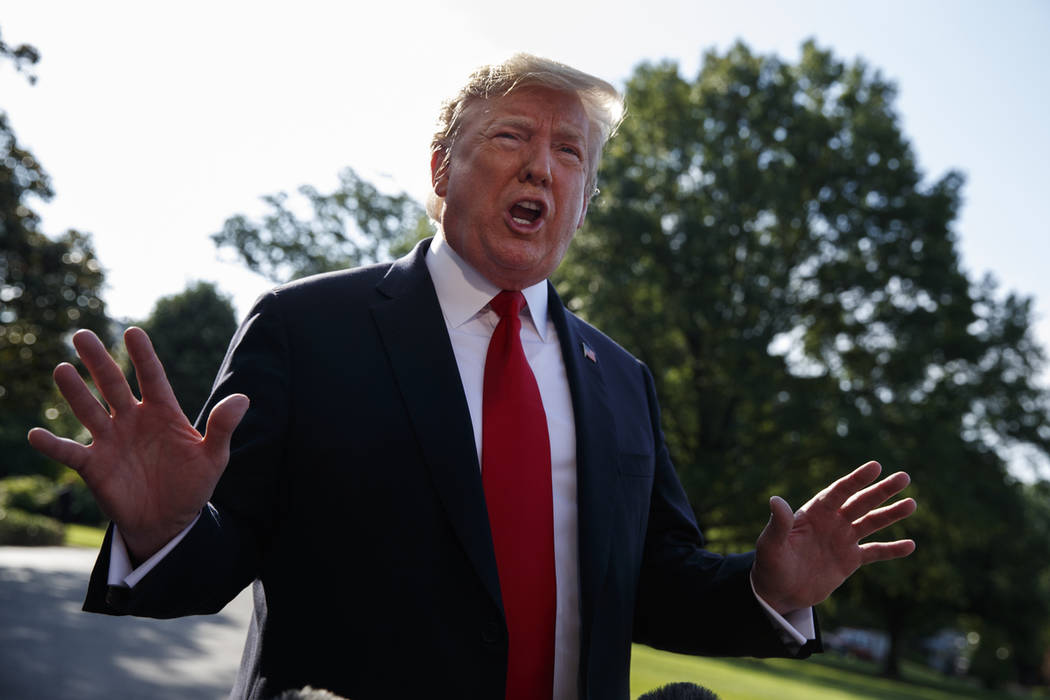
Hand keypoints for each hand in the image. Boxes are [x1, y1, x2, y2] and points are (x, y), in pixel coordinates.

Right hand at [27, 327, 248, 561]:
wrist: (169, 521)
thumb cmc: (192, 485)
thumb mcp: (213, 458)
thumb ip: (223, 428)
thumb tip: (243, 398)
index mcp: (163, 412)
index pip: (151, 377)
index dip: (143, 356)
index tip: (133, 332)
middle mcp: (133, 419)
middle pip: (113, 384)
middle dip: (98, 361)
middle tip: (81, 335)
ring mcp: (111, 440)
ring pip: (89, 410)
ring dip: (74, 392)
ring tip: (62, 369)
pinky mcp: (94, 464)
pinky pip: (69, 452)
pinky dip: (52, 444)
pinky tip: (35, 434)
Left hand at [751, 461, 915, 614]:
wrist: (778, 591)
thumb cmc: (769, 564)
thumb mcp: (771, 544)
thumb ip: (778, 523)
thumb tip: (775, 500)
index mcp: (814, 513)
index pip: (838, 492)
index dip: (856, 480)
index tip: (875, 466)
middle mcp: (832, 522)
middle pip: (860, 502)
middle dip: (881, 490)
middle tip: (904, 477)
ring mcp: (842, 540)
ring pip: (871, 523)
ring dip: (891, 514)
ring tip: (912, 503)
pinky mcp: (849, 560)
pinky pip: (875, 552)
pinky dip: (892, 549)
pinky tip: (910, 545)